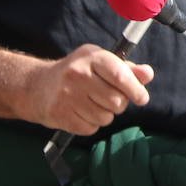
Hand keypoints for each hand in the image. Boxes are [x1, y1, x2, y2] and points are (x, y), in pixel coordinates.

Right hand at [22, 44, 153, 134]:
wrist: (37, 86)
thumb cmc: (77, 72)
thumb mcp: (100, 62)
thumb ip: (126, 69)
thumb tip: (148, 74)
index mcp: (91, 57)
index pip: (120, 75)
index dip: (135, 89)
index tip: (142, 98)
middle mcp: (78, 75)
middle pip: (116, 101)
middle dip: (120, 103)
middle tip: (111, 98)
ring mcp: (68, 96)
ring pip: (106, 117)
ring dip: (106, 114)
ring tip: (93, 103)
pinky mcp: (61, 115)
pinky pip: (91, 128)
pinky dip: (92, 124)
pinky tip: (82, 111)